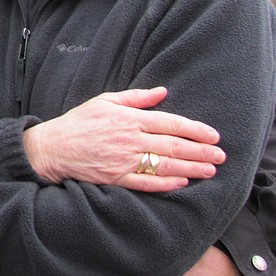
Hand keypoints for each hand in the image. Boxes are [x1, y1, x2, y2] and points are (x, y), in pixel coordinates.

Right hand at [23, 87, 224, 191]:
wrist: (54, 147)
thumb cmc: (80, 121)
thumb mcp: (105, 100)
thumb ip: (136, 97)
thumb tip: (163, 92)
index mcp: (128, 119)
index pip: (169, 123)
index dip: (194, 129)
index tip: (213, 135)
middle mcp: (130, 140)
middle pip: (173, 146)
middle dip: (200, 151)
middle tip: (221, 156)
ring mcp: (124, 161)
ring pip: (165, 166)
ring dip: (191, 168)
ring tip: (210, 170)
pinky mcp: (117, 178)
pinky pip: (147, 183)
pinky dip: (167, 183)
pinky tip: (183, 182)